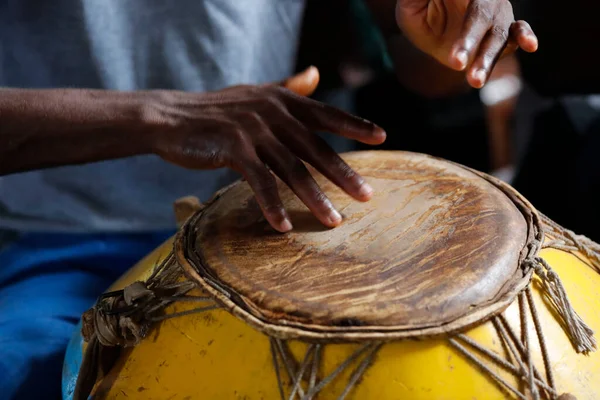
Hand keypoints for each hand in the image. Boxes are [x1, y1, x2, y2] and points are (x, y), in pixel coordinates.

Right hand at [146, 67, 385, 232]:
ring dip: (314, 197)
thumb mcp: (254, 94)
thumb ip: (287, 88)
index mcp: (280, 100)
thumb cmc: (214, 111)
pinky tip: (284, 225)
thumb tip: (315, 73)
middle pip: (315, 147)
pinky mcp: (232, 148)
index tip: (382, 137)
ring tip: (334, 221)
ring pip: (291, 168)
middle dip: (342, 173)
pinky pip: (259, 181)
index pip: (325, 114)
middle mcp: (271, 112)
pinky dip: (272, 205)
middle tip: (366, 196)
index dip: (354, 125)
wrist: (168, 117)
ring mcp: (252, 130)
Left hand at [396, 0, 538, 87]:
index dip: (462, 29)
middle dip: (469, 41)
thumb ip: (415, 0)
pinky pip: (518, 31)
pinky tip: (531, 45)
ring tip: (474, 80)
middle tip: (456, 63)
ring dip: (487, 58)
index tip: (454, 52)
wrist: (431, 25)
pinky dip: (525, 36)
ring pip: (498, 33)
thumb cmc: (419, 10)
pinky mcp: (505, 29)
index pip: (464, 0)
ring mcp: (497, 12)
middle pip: (480, 15)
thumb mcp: (411, 5)